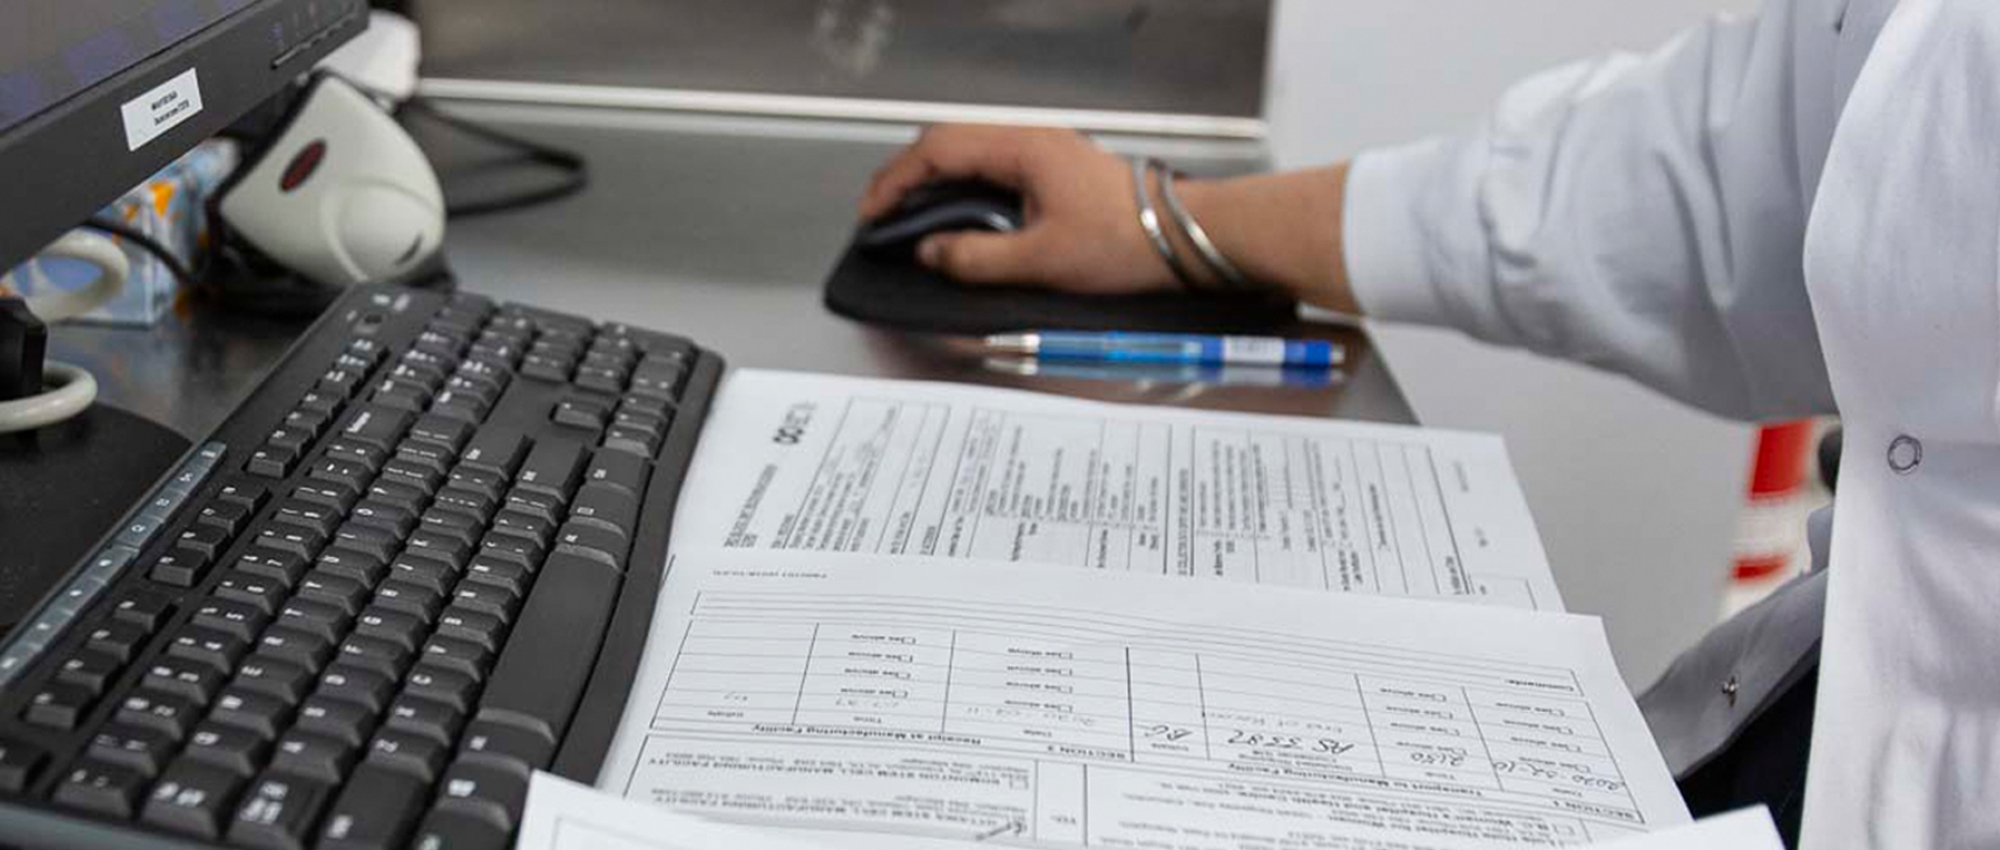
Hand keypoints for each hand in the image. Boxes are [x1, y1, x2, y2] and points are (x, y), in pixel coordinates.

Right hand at [858, 124, 1180, 293]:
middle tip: (881, 214)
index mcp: (1025, 150)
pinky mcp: (1054, 174)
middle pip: (950, 145)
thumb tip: (930, 252)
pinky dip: (963, 191)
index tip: (873, 212)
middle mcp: (1032, 142)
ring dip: (935, 184)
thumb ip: (976, 257)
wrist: (1185, 238)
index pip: (940, 149)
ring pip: (970, 156)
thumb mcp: (1042, 259)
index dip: (897, 180)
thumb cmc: (1127, 243)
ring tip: (909, 218)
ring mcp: (1044, 155)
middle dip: (907, 177)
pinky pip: (994, 172)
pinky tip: (955, 219)